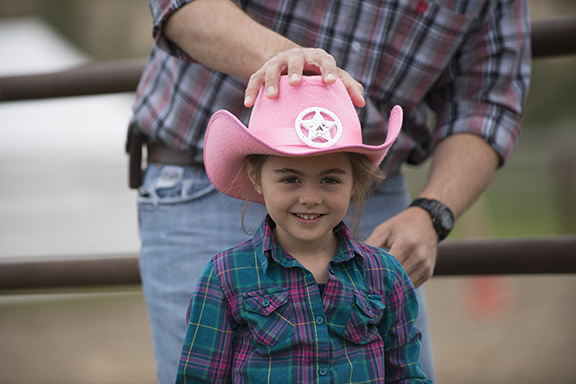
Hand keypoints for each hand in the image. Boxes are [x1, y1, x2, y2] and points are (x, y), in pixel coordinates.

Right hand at [244, 47, 364, 107]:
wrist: (289, 64)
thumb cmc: (316, 75)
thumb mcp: (332, 76)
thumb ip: (347, 87)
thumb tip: (362, 103)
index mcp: (317, 57)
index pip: (325, 60)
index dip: (328, 70)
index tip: (331, 82)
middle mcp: (297, 56)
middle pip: (296, 59)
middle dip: (295, 70)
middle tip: (295, 83)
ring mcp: (277, 63)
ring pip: (272, 68)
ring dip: (270, 81)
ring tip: (271, 96)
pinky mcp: (262, 71)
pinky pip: (254, 79)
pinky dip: (251, 91)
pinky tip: (248, 104)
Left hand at [364, 207, 437, 287]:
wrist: (428, 221)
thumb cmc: (402, 225)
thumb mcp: (384, 230)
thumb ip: (370, 244)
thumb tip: (354, 257)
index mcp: (406, 244)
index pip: (389, 267)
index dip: (376, 275)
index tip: (364, 281)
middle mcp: (418, 257)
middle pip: (398, 278)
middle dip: (383, 284)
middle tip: (369, 290)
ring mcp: (425, 266)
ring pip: (406, 286)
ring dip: (394, 288)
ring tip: (380, 290)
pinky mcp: (428, 272)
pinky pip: (413, 286)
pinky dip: (403, 287)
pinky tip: (393, 286)